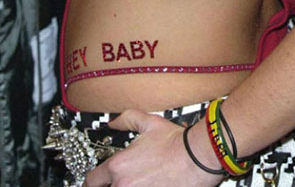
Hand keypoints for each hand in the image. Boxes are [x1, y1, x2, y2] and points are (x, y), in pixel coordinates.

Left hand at [84, 110, 222, 186]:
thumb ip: (127, 119)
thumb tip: (113, 121)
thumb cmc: (176, 142)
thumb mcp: (150, 123)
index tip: (97, 181)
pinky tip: (151, 185)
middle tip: (122, 181)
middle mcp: (122, 185)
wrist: (198, 156)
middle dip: (111, 186)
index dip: (94, 181)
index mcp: (117, 166)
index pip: (91, 180)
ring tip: (139, 182)